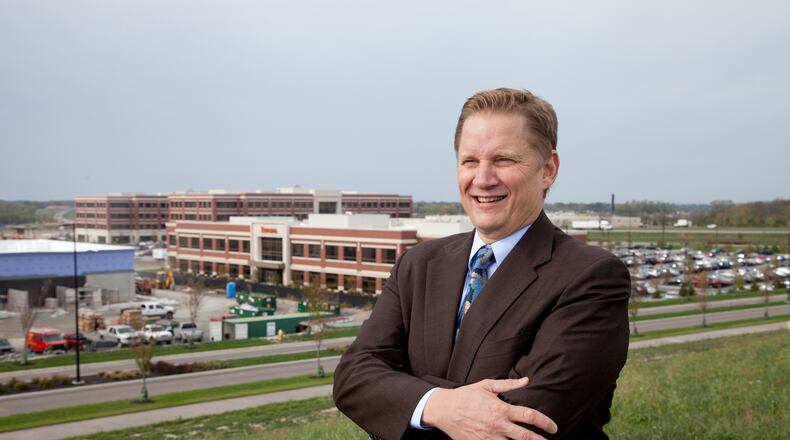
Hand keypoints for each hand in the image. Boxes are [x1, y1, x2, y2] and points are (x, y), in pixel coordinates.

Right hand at [422, 377, 556, 439]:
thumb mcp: (486, 386)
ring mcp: (489, 437)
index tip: (553, 428)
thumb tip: (526, 381)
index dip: (545, 422)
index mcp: (501, 409)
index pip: (529, 416)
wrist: (444, 409)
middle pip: (525, 437)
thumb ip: (508, 384)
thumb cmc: (466, 395)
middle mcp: (497, 425)